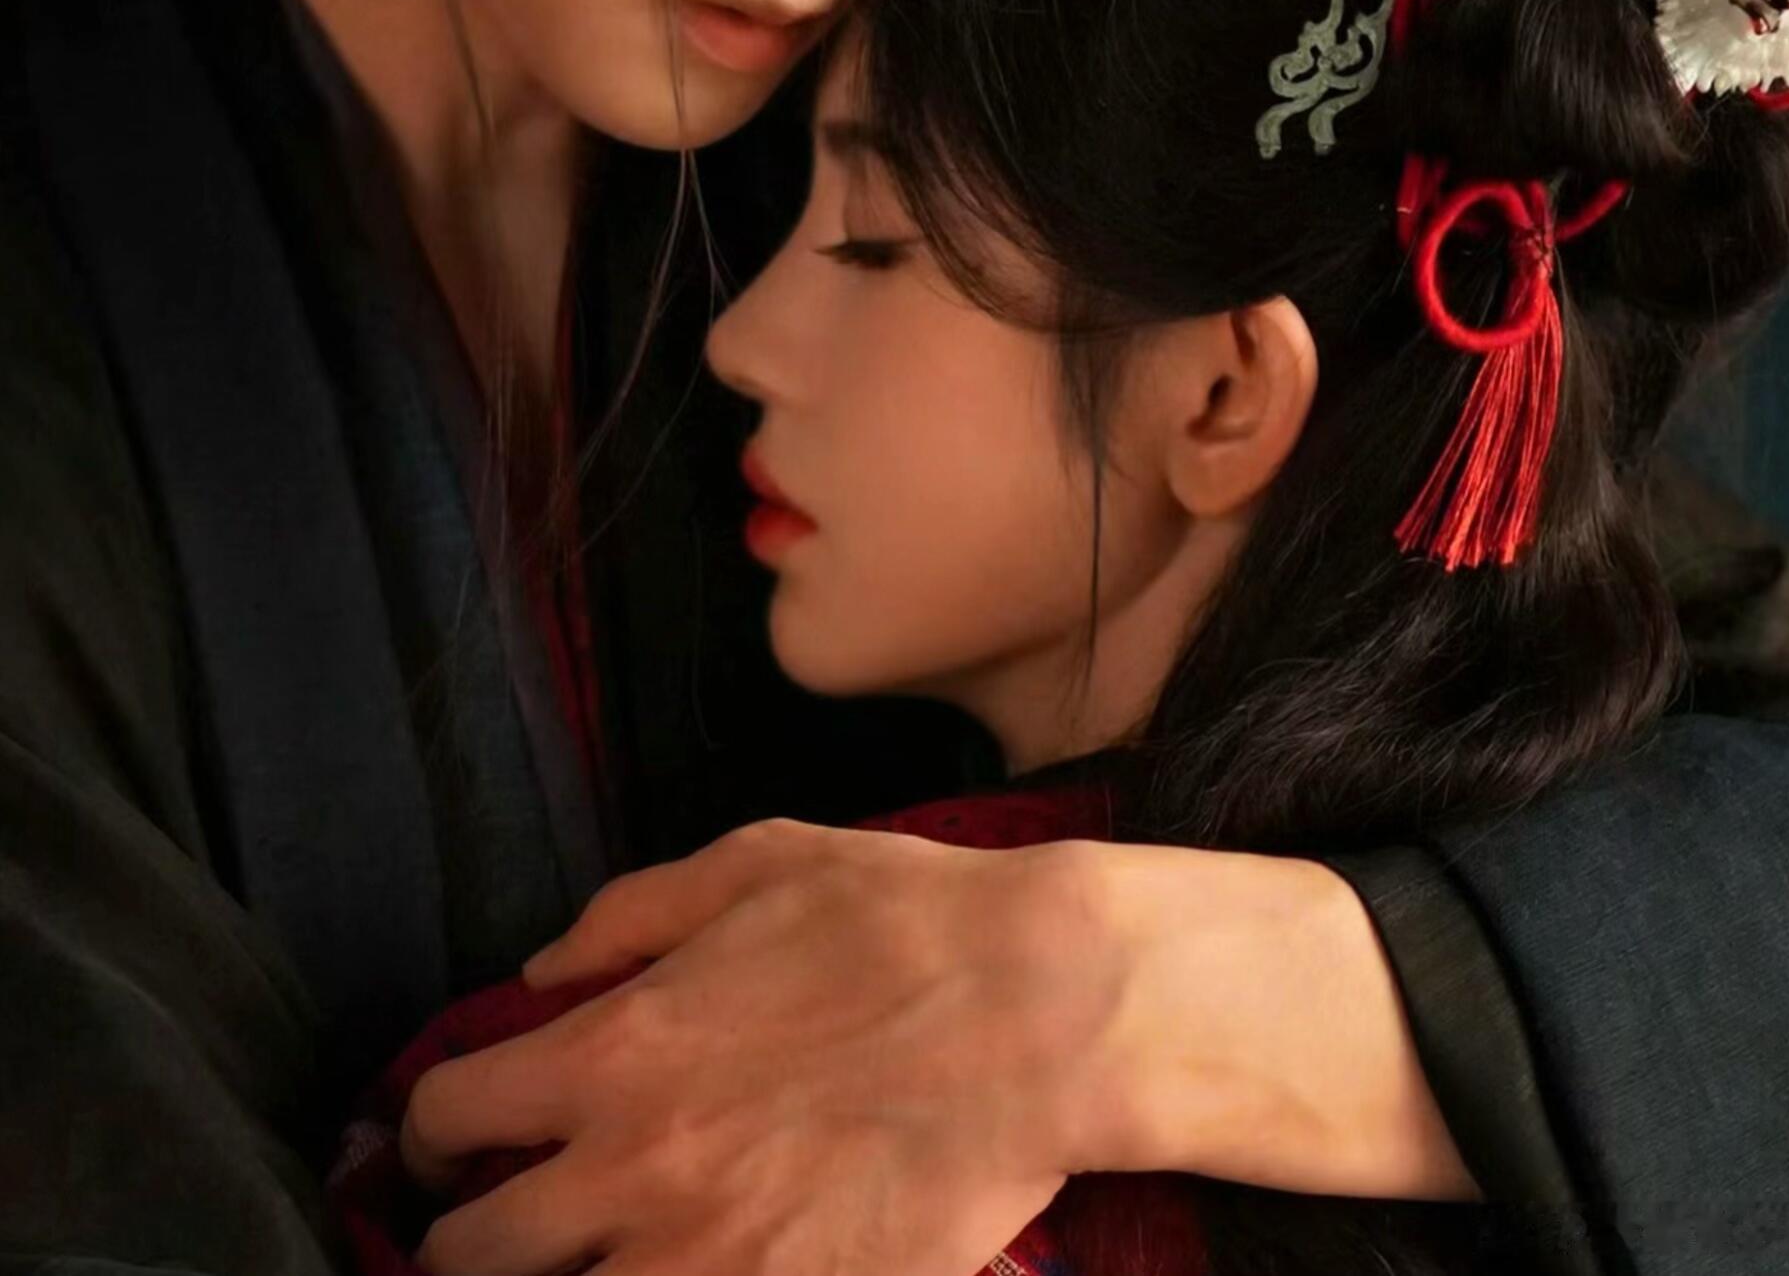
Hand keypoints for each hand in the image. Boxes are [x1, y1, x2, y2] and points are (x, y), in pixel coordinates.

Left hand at [400, 819, 1477, 1275]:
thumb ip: (628, 914)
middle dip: (468, 1238)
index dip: (435, 1137)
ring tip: (588, 1253)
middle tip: (504, 1223)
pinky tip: (679, 1269)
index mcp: (612, 1055)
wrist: (1041, 1014)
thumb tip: (539, 971)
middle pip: (467, 1256)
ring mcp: (700, 1264)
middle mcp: (629, 1175)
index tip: (459, 1145)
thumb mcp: (755, 864)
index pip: (445, 1122)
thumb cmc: (902, 919)